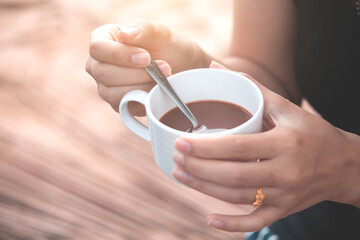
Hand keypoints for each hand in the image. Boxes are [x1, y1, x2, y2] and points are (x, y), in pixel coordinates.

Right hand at [85, 20, 210, 113]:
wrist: (180, 67)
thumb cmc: (164, 45)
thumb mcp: (159, 32)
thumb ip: (143, 29)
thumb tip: (125, 35)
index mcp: (101, 39)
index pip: (98, 48)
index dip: (120, 55)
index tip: (146, 57)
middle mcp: (97, 64)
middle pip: (103, 73)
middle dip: (136, 73)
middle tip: (164, 67)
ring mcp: (105, 86)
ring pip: (111, 93)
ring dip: (141, 87)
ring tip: (164, 78)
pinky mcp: (117, 103)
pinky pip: (123, 105)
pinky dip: (143, 99)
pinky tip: (157, 90)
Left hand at [172, 64, 359, 231]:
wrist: (343, 165)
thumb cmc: (312, 133)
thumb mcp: (287, 107)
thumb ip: (252, 88)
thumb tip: (217, 67)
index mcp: (286, 143)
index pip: (238, 147)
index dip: (206, 148)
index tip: (181, 143)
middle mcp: (285, 172)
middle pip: (233, 176)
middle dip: (199, 169)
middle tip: (176, 159)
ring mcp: (284, 195)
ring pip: (237, 198)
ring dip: (205, 189)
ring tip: (181, 176)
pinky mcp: (284, 210)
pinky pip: (256, 222)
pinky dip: (232, 225)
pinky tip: (209, 219)